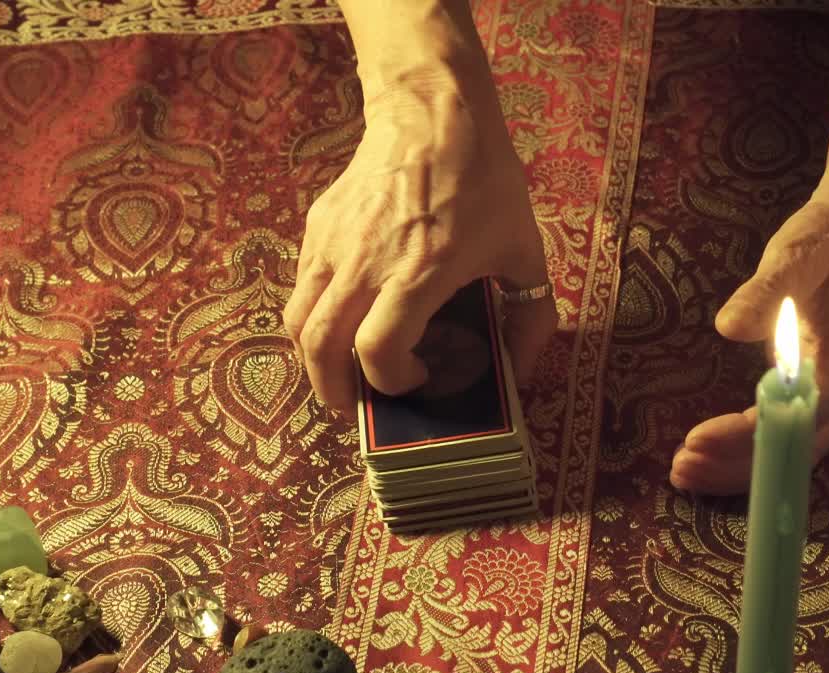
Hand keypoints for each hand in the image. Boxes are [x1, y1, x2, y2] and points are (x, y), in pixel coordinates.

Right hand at [283, 75, 555, 415]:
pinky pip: (301, 286)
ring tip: (338, 374)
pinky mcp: (317, 226)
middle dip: (334, 391)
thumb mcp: (523, 247)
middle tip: (355, 407)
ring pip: (297, 320)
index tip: (417, 379)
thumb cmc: (483, 177)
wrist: (432, 110)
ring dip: (312, 360)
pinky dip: (312, 317)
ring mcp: (332, 243)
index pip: (377, 352)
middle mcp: (364, 263)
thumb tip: (526, 367)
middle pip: (320, 348)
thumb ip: (532, 312)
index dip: (391, 382)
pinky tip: (341, 320)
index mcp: (417, 272)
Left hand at [669, 199, 828, 494]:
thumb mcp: (794, 256)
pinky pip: (791, 439)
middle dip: (739, 464)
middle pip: (799, 447)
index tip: (695, 439)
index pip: (797, 414)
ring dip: (741, 468)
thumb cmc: (822, 243)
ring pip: (795, 452)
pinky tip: (711, 460)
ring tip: (683, 474)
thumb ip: (764, 291)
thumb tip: (728, 327)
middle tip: (680, 469)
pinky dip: (753, 453)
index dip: (746, 432)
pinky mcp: (828, 399)